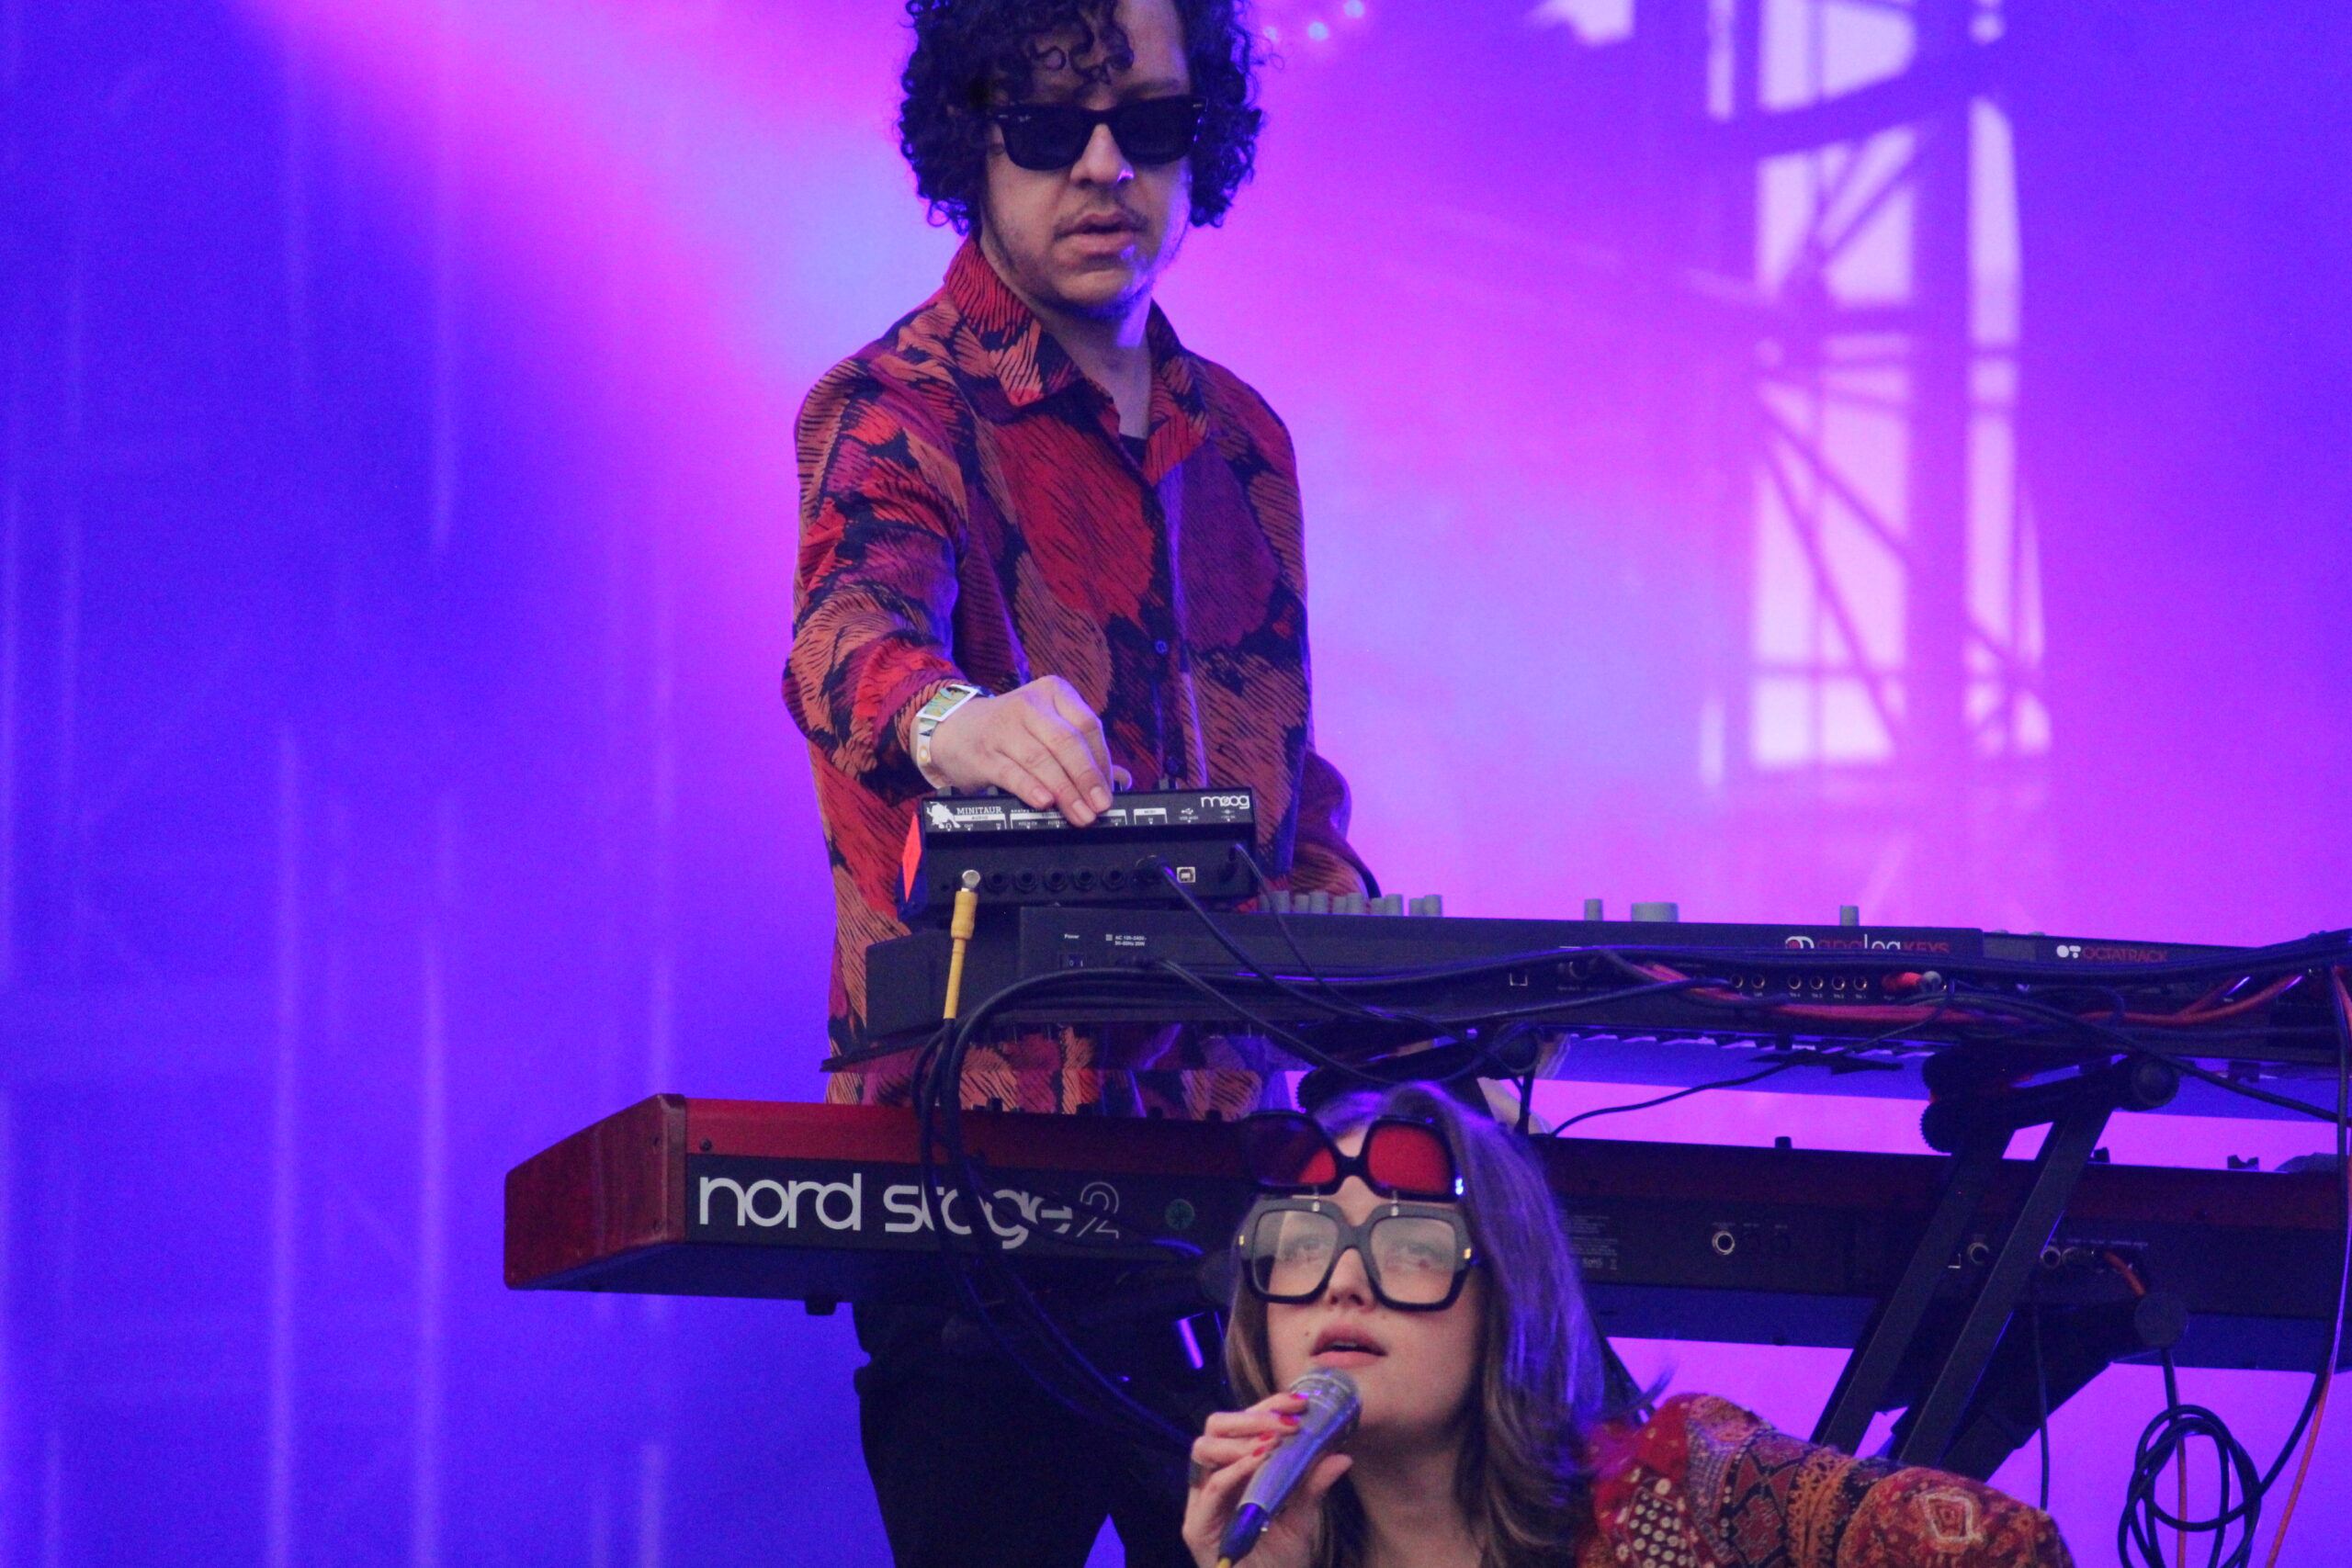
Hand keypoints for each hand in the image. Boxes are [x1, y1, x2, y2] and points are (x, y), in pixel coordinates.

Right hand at [924, 675, 1116, 824]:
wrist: (954, 729)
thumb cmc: (1011, 730)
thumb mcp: (1048, 729)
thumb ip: (1085, 751)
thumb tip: (1121, 781)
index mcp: (1053, 692)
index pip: (1088, 725)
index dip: (1102, 761)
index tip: (1109, 790)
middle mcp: (1029, 704)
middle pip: (1067, 742)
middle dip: (1087, 778)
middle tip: (1099, 805)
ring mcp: (1003, 727)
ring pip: (1042, 760)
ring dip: (1065, 791)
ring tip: (1079, 813)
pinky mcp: (983, 752)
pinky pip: (1012, 772)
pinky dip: (1031, 788)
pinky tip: (1045, 802)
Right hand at [1183, 1393, 1351, 1567]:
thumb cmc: (1280, 1563)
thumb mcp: (1302, 1518)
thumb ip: (1313, 1485)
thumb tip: (1342, 1454)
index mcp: (1233, 1472)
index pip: (1241, 1425)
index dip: (1267, 1406)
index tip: (1300, 1402)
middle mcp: (1212, 1482)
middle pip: (1215, 1427)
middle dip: (1251, 1416)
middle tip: (1287, 1421)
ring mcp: (1201, 1504)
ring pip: (1203, 1449)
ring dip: (1241, 1439)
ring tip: (1273, 1442)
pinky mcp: (1196, 1527)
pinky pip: (1210, 1488)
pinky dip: (1234, 1470)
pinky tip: (1258, 1462)